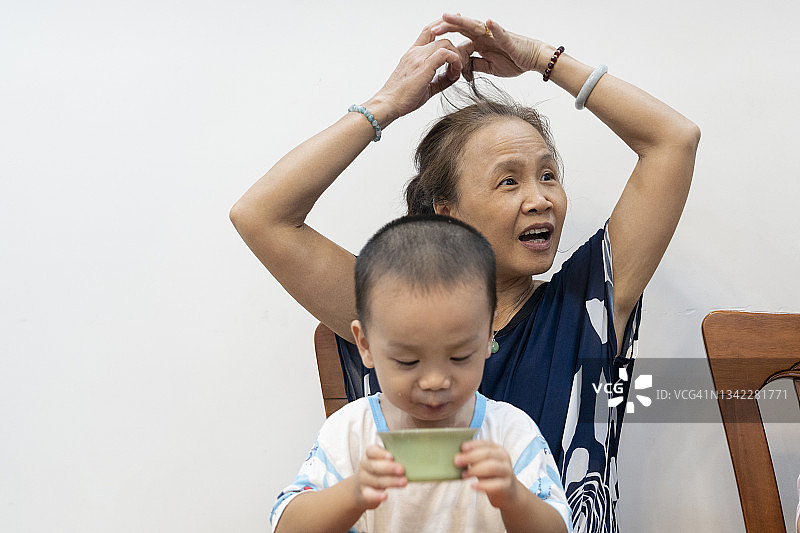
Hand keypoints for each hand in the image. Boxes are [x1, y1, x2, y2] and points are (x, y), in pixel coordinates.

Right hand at [353, 444, 407, 509]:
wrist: (362, 489)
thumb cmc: (379, 471)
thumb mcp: (383, 461)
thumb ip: (394, 458)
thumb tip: (416, 456)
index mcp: (369, 455)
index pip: (371, 451)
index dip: (380, 454)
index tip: (391, 456)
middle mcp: (365, 466)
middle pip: (374, 466)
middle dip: (389, 468)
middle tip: (402, 470)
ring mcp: (363, 481)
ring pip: (376, 480)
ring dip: (391, 481)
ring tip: (404, 482)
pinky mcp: (364, 494)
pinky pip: (369, 495)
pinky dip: (378, 496)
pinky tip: (385, 496)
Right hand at [371, 19, 464, 122]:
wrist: (388, 104)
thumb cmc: (401, 98)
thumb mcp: (423, 85)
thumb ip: (438, 79)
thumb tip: (452, 76)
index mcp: (412, 54)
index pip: (429, 31)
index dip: (442, 24)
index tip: (454, 23)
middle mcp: (415, 52)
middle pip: (443, 38)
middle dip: (456, 50)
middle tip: (461, 66)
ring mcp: (419, 57)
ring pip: (446, 43)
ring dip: (456, 57)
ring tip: (457, 72)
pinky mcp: (423, 66)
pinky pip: (445, 54)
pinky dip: (454, 61)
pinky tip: (455, 73)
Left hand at [431, 14, 545, 79]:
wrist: (533, 59)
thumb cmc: (513, 61)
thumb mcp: (488, 67)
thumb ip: (474, 64)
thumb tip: (461, 68)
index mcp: (479, 42)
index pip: (459, 37)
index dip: (445, 37)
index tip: (430, 39)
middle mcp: (485, 35)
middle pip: (463, 28)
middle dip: (447, 26)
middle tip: (433, 27)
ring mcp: (496, 35)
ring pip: (477, 26)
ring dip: (463, 21)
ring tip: (450, 16)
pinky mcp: (508, 39)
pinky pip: (501, 33)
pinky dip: (495, 27)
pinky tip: (488, 22)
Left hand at [455, 439, 521, 510]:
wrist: (508, 493)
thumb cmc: (491, 475)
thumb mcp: (483, 463)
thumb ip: (473, 458)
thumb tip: (456, 457)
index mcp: (498, 449)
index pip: (486, 443)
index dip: (474, 444)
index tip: (462, 447)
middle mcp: (504, 458)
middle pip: (488, 454)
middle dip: (471, 456)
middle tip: (457, 461)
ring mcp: (507, 472)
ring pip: (492, 467)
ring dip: (475, 470)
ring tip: (463, 475)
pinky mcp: (507, 486)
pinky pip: (495, 484)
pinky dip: (482, 485)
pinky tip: (473, 486)